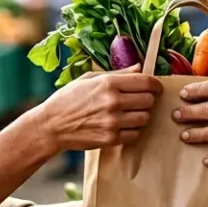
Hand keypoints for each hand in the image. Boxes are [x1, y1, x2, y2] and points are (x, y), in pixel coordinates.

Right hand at [40, 65, 161, 151]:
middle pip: (148, 100)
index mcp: (108, 83)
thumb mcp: (89, 79)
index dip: (155, 84)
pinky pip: (135, 134)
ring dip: (140, 115)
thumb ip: (117, 74)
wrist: (51, 125)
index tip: (156, 87)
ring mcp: (113, 122)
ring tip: (129, 114)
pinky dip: (132, 130)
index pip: (145, 82)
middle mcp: (113, 102)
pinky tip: (122, 126)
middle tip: (139, 101)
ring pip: (144, 118)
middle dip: (147, 100)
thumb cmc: (68, 99)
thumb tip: (139, 67)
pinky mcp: (111, 139)